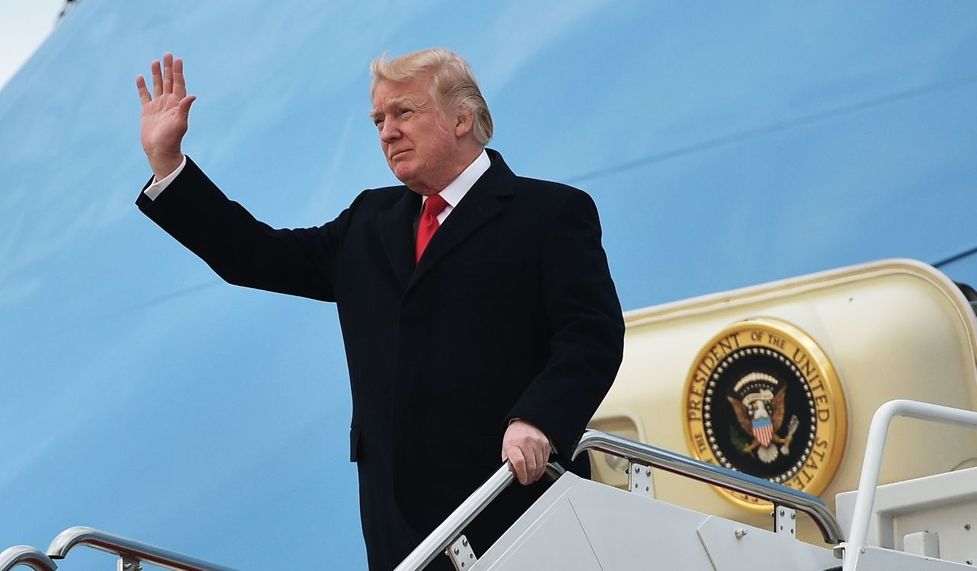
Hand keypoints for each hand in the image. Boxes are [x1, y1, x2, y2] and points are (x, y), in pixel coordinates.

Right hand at [136, 52, 196, 179]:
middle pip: (168, 81)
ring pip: (157, 86)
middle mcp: (168, 103)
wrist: (160, 151)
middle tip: (167, 54)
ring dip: (156, 74)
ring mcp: (157, 106)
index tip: (178, 59)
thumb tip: (192, 96)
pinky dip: (142, 87)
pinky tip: (140, 77)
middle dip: (168, 68)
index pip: (178, 84)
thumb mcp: (180, 123)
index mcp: (177, 104)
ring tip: (155, 62)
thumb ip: (184, 109)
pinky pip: (144, 95)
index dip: (178, 72)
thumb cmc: (171, 139)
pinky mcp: (147, 111)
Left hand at [501, 420, 551, 484]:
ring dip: (536, 474)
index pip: (519, 462)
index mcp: (513, 443)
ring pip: (539, 465)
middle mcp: (526, 442)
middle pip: (531, 466)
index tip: (522, 479)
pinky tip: (538, 470)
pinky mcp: (545, 444)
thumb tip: (510, 474)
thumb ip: (507, 461)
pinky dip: (542, 468)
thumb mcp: (505, 447)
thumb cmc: (514, 436)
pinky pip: (545, 461)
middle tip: (526, 481)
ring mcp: (537, 442)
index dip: (521, 474)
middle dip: (529, 477)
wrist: (525, 422)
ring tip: (532, 476)